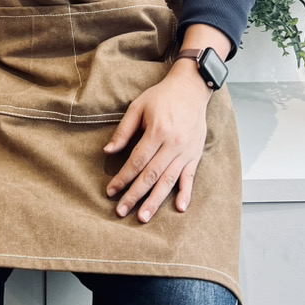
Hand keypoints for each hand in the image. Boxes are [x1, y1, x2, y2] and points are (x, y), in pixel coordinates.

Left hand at [103, 64, 211, 222]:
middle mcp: (173, 144)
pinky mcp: (195, 154)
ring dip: (155, 201)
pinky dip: (186, 193)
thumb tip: (108, 151)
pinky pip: (190, 177)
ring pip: (169, 181)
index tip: (111, 191)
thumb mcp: (138, 107)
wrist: (191, 88)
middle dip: (135, 195)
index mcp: (157, 131)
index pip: (136, 161)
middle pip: (151, 175)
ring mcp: (186, 151)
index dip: (123, 178)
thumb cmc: (162, 96)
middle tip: (121, 211)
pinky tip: (179, 208)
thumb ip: (124, 130)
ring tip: (143, 216)